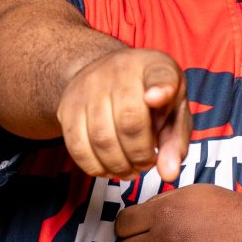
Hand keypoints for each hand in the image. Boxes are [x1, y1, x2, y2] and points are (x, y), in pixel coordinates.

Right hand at [57, 47, 189, 183]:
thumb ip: (175, 141)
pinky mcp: (67, 106)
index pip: (159, 75)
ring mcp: (88, 87)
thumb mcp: (172, 111)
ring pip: (101, 139)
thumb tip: (169, 174)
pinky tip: (109, 168)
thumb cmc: (147, 96)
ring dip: (119, 166)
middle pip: (129, 122)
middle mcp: (119, 70)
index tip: (156, 98)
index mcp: (154, 66)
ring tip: (130, 169)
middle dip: (140, 155)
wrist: (103, 73)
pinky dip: (95, 167)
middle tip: (146, 164)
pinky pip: (78, 147)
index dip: (160, 88)